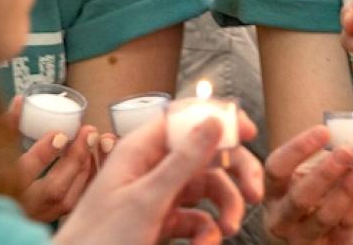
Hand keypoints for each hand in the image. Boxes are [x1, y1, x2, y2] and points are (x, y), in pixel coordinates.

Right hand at [0, 96, 100, 222]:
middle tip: (88, 131)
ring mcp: (37, 215)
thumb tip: (21, 100)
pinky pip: (74, 204)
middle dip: (74, 158)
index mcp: (1, 187)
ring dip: (84, 168)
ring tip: (92, 141)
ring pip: (67, 199)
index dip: (43, 153)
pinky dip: (86, 181)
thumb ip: (6, 126)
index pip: (23, 173)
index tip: (60, 134)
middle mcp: (20, 206)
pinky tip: (91, 160)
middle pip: (53, 188)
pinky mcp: (49, 218)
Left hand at [56, 110, 265, 244]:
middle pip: (204, 157)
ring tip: (229, 228)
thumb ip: (182, 160)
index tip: (248, 131)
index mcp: (141, 151)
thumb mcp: (146, 198)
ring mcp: (156, 196)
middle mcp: (150, 168)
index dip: (219, 121)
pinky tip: (206, 244)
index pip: (186, 120)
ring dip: (224, 208)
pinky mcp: (160, 222)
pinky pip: (195, 219)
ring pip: (205, 190)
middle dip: (233, 174)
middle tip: (255, 192)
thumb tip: (213, 123)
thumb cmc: (98, 238)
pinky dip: (206, 232)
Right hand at [263, 125, 352, 243]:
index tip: (324, 131)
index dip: (298, 149)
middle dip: (325, 174)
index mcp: (273, 190)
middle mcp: (281, 216)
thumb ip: (339, 151)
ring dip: (347, 191)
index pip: (277, 168)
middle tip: (347, 151)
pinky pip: (343, 229)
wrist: (315, 233)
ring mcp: (302, 237)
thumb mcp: (315, 171)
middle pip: (299, 197)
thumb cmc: (314, 193)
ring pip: (323, 217)